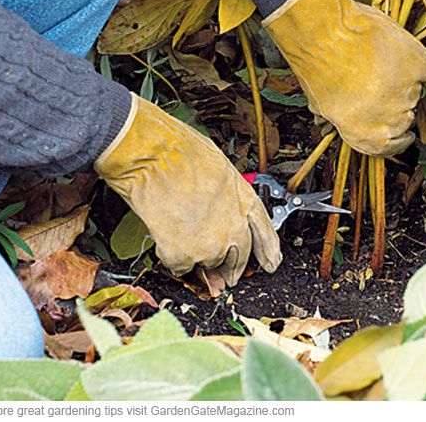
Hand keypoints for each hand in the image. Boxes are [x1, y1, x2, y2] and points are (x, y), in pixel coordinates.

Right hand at [94, 95, 280, 284]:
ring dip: (198, 257)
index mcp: (245, 200)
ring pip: (209, 264)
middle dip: (230, 267)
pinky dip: (172, 258)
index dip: (268, 250)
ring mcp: (211, 244)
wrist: (155, 156)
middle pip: (239, 257)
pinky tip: (166, 235)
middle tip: (220, 273)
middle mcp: (234, 225)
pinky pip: (181, 268)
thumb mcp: (219, 169)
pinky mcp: (185, 256)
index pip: (265, 232)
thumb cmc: (182, 152)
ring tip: (181, 230)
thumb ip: (225, 196)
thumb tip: (219, 209)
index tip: (270, 262)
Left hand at [264, 0, 425, 155]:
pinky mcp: (419, 67)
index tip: (399, 133)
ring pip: (417, 96)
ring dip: (406, 85)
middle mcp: (389, 121)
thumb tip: (336, 124)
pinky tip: (416, 66)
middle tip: (382, 86)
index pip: (388, 148)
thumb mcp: (320, 104)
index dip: (394, 139)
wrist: (325, 33)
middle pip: (404, 119)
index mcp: (363, 136)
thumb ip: (340, 119)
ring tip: (386, 65)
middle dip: (395, 106)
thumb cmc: (316, 66)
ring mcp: (407, 94)